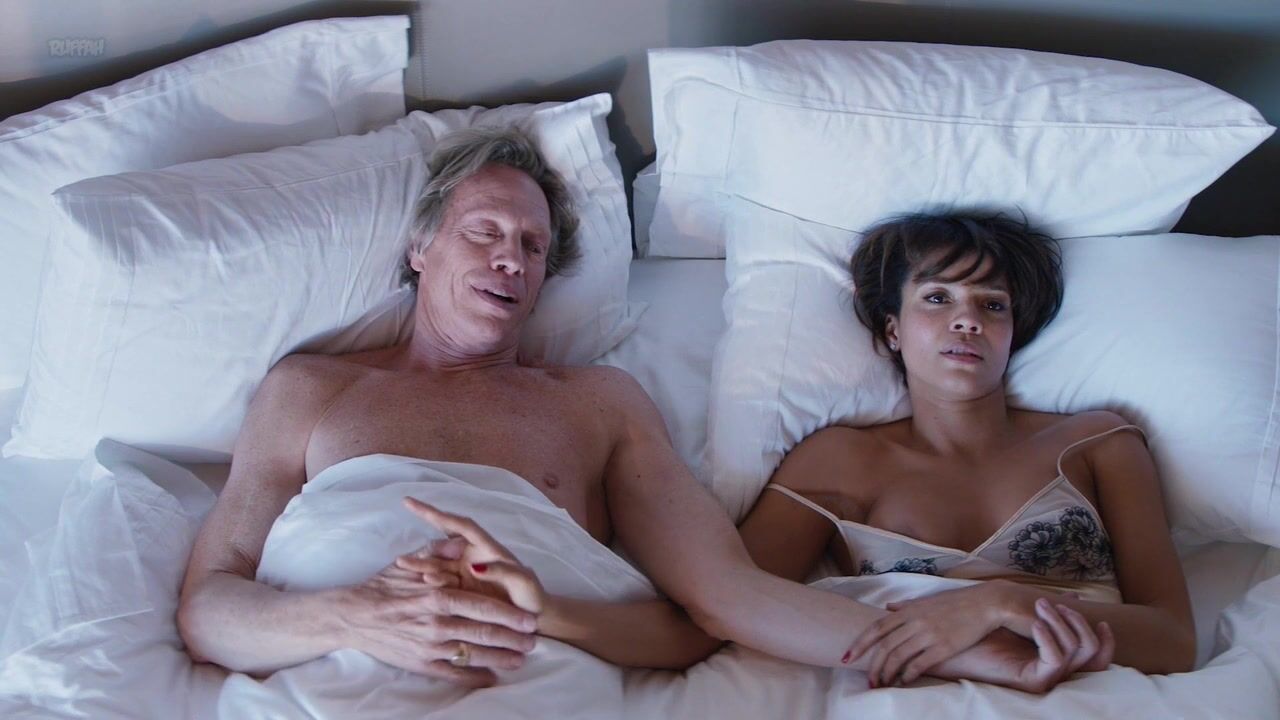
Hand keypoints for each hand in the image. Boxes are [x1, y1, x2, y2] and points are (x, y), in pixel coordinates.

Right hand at [341, 555, 538, 687]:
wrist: (352, 616)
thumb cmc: (381, 587)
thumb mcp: (409, 563)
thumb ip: (436, 552)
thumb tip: (459, 542)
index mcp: (438, 596)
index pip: (482, 607)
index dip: (508, 615)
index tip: (528, 619)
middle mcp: (437, 623)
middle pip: (483, 633)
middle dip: (512, 639)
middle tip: (533, 641)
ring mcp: (429, 646)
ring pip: (473, 655)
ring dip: (500, 658)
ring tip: (520, 660)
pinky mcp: (420, 663)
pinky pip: (452, 673)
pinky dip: (474, 677)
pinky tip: (491, 678)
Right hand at [396, 497, 545, 615]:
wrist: (532, 618)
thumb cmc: (531, 595)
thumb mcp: (522, 581)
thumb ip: (502, 571)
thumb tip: (476, 567)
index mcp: (486, 548)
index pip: (458, 525)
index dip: (435, 514)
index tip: (411, 503)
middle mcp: (472, 557)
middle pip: (443, 549)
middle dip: (424, 552)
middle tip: (402, 559)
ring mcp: (464, 574)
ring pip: (438, 566)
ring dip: (421, 566)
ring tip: (403, 568)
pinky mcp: (460, 591)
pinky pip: (441, 584)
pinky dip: (428, 582)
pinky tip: (416, 584)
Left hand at [847, 583, 1003, 685]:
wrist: (984, 603)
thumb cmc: (956, 602)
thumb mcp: (926, 600)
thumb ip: (905, 606)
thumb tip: (888, 608)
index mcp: (908, 610)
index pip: (876, 628)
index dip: (860, 644)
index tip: (847, 657)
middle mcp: (915, 621)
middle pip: (885, 647)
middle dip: (873, 666)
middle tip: (869, 681)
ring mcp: (929, 634)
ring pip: (899, 657)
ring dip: (888, 674)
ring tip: (883, 684)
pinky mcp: (944, 646)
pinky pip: (919, 664)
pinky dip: (908, 675)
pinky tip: (904, 682)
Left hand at [932, 599, 1114, 693]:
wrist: (957, 643)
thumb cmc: (986, 630)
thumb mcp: (1026, 615)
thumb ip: (1052, 611)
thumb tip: (1076, 596)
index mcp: (1060, 656)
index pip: (1099, 656)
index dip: (1105, 638)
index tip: (1093, 612)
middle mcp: (1058, 670)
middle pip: (1093, 652)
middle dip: (1077, 621)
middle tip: (1050, 603)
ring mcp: (1046, 677)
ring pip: (1077, 651)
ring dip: (1062, 623)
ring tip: (1039, 607)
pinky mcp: (1033, 681)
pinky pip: (1056, 659)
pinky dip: (1049, 637)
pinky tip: (1034, 623)